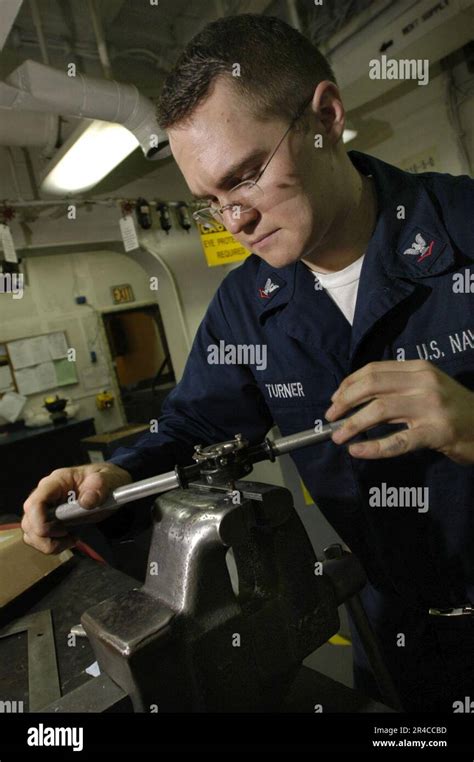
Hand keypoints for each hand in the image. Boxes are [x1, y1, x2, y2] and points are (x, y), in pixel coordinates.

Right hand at [21, 463, 132, 554]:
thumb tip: (86, 502)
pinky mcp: (48, 521)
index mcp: (56, 482)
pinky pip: (39, 539)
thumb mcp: (106, 479)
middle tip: (70, 536)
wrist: (108, 486)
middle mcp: (45, 495)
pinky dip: (52, 545)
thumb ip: (98, 487)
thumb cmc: (103, 480)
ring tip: (71, 539)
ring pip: (31, 533)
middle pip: (28, 522)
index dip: (40, 521)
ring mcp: (45, 509)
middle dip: (46, 537)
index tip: (61, 531)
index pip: (35, 502)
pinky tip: (70, 539)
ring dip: (49, 543)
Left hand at [325, 360, 473, 462]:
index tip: (334, 399)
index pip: (374, 370)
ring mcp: (431, 406)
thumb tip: (355, 397)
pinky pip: (397, 441)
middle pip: (371, 386)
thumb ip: (398, 387)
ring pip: (379, 410)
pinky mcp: (437, 432)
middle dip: (344, 402)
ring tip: (338, 436)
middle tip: (330, 418)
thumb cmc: (454, 410)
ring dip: (352, 424)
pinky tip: (358, 451)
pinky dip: (373, 447)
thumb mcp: (428, 387)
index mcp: (419, 368)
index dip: (348, 384)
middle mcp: (424, 382)